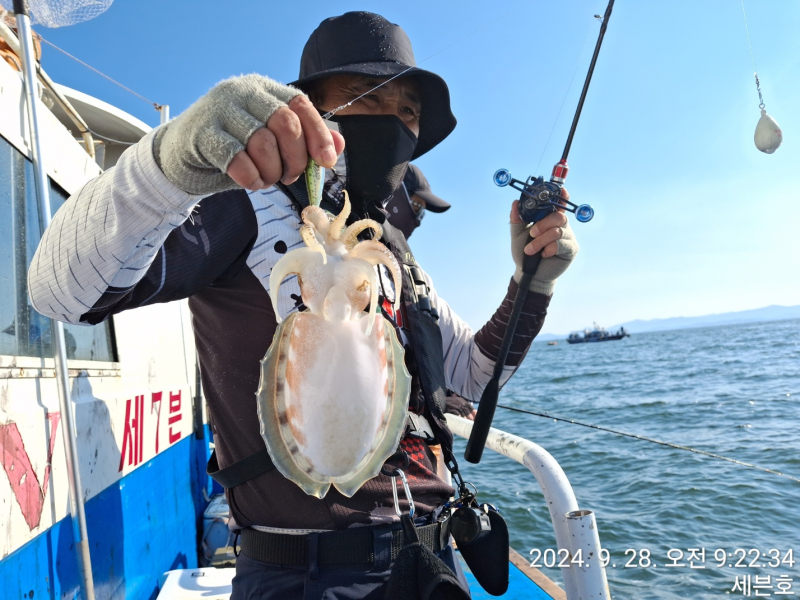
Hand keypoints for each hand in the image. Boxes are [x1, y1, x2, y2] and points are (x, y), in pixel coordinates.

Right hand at [153, 74, 344, 194]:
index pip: (300, 105)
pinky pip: (237, 158)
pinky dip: (250, 177)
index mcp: (264, 89)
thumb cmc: (233, 148)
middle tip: (289, 175)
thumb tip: (339, 145)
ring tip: (267, 180)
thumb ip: (305, 141)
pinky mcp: (202, 132)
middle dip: (295, 158)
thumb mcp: (272, 142)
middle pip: (285, 123)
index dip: (319, 134)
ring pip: (263, 143)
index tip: (326, 161)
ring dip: (271, 171)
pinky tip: (251, 182)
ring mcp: (220, 109)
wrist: (181, 155)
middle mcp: (242, 92)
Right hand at [445, 393, 476, 420]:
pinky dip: (459, 416)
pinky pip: (456, 413)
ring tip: (466, 422)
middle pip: (467, 411)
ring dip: (465, 418)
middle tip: (472, 421)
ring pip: (462, 412)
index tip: (475, 417)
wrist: (443, 401)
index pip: (470, 407)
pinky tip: (460, 419)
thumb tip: (472, 411)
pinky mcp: (452, 408)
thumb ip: (465, 405)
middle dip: (470, 417)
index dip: (473, 413)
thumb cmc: (451, 402)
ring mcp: (456, 406)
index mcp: (463, 401)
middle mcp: (461, 403)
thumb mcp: (459, 401)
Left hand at [510, 190, 578, 294]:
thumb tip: (515, 203)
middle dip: (543, 224)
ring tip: (530, 250)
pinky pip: (561, 244)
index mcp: (549, 219)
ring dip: (541, 240)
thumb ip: (517, 219)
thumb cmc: (524, 253)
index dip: (561, 196)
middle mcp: (561, 225)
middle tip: (532, 233)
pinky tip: (544, 255)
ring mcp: (568, 237)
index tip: (561, 190)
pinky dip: (549, 249)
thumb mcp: (517, 235)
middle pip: (559, 216)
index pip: (558, 203)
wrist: (529, 273)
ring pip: (557, 231)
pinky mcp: (571, 249)